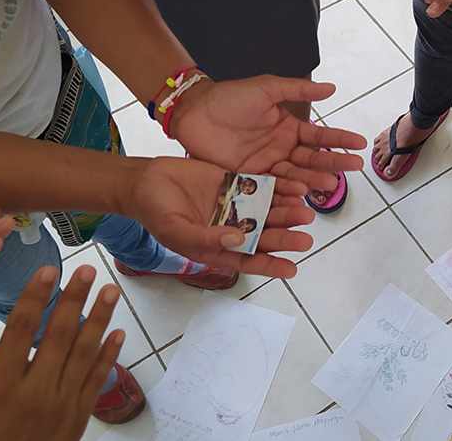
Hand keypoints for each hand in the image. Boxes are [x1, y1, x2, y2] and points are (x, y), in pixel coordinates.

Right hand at [0, 265, 122, 440]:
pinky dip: (109, 356)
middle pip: (60, 335)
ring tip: (110, 291)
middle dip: (74, 299)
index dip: (35, 297)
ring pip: (84, 353)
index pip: (21, 330)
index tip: (47, 270)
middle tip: (87, 269)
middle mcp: (35, 391)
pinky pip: (96, 381)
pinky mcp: (78, 419)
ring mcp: (61, 405)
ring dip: (100, 319)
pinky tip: (118, 333)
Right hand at [125, 155, 319, 277]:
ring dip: (286, 212)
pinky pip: (261, 187)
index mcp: (217, 249)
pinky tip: (295, 188)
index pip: (248, 261)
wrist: (145, 181)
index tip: (292, 270)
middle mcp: (231, 229)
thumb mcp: (176, 231)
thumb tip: (238, 240)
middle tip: (306, 239)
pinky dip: (278, 188)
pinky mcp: (235, 183)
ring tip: (305, 211)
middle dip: (284, 238)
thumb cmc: (155, 212)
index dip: (270, 267)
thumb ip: (206, 239)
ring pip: (266, 211)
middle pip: (263, 236)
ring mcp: (235, 206)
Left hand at [169, 75, 366, 189]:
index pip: (320, 136)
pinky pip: (272, 188)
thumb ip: (298, 90)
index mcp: (289, 129)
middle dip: (333, 163)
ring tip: (329, 184)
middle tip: (354, 167)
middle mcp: (282, 150)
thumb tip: (333, 89)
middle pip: (312, 160)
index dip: (339, 139)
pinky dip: (287, 192)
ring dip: (313, 180)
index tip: (359, 143)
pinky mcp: (250, 181)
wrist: (195, 112)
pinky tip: (301, 195)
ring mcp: (267, 167)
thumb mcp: (267, 88)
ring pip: (295, 176)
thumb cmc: (231, 97)